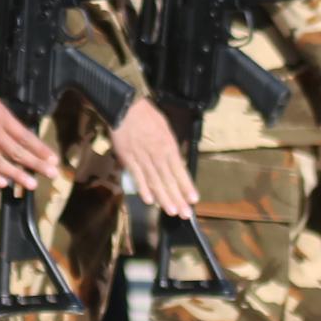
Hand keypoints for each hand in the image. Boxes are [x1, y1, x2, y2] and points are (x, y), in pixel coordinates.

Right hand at [0, 77, 61, 189]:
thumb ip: (1, 117)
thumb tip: (14, 130)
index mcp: (1, 116)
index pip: (26, 136)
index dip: (40, 149)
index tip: (53, 159)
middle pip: (19, 151)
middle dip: (37, 164)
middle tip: (51, 174)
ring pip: (1, 162)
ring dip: (18, 174)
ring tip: (31, 184)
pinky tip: (1, 183)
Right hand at [111, 100, 197, 217]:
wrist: (126, 106)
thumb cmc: (147, 116)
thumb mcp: (165, 129)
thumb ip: (170, 147)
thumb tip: (175, 163)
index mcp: (169, 146)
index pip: (180, 170)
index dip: (187, 185)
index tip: (194, 199)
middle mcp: (158, 154)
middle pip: (169, 180)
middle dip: (178, 198)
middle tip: (185, 213)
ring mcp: (142, 158)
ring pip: (155, 181)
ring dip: (164, 197)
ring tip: (172, 211)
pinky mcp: (128, 158)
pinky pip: (137, 176)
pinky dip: (143, 189)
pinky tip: (149, 201)